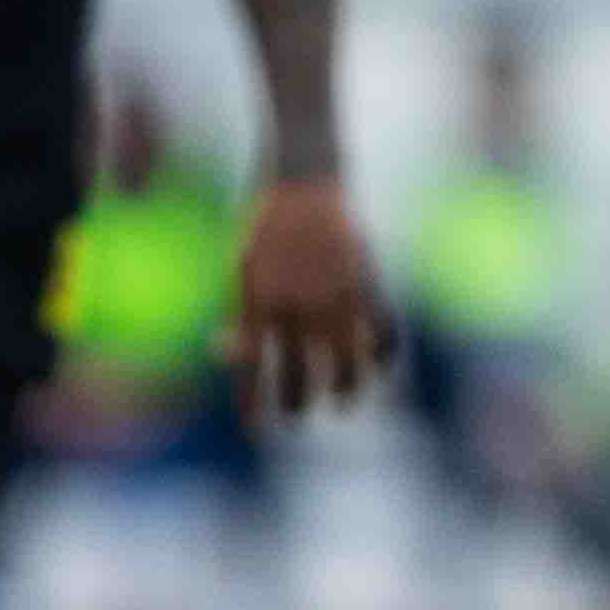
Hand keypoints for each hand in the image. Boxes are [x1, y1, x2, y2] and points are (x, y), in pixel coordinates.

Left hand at [232, 177, 395, 417]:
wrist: (303, 178)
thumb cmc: (264, 223)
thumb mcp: (241, 267)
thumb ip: (240, 311)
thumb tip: (226, 353)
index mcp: (258, 302)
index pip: (252, 369)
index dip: (252, 404)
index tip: (254, 431)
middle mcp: (297, 306)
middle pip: (298, 375)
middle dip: (296, 403)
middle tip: (296, 414)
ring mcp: (335, 296)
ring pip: (345, 364)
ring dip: (344, 390)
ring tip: (342, 403)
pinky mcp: (367, 283)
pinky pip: (383, 331)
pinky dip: (383, 353)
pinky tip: (379, 366)